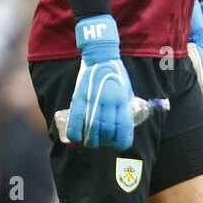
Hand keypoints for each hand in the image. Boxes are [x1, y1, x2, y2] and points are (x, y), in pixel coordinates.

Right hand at [67, 14, 135, 149]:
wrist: (101, 57)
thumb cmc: (116, 76)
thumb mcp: (127, 92)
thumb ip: (125, 108)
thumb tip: (123, 128)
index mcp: (122, 101)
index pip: (124, 128)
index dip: (121, 142)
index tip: (118, 145)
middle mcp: (109, 102)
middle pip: (106, 130)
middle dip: (104, 141)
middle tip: (102, 143)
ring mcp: (94, 99)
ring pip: (92, 127)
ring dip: (91, 140)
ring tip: (90, 143)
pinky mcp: (79, 96)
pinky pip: (76, 118)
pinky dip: (75, 131)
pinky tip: (76, 138)